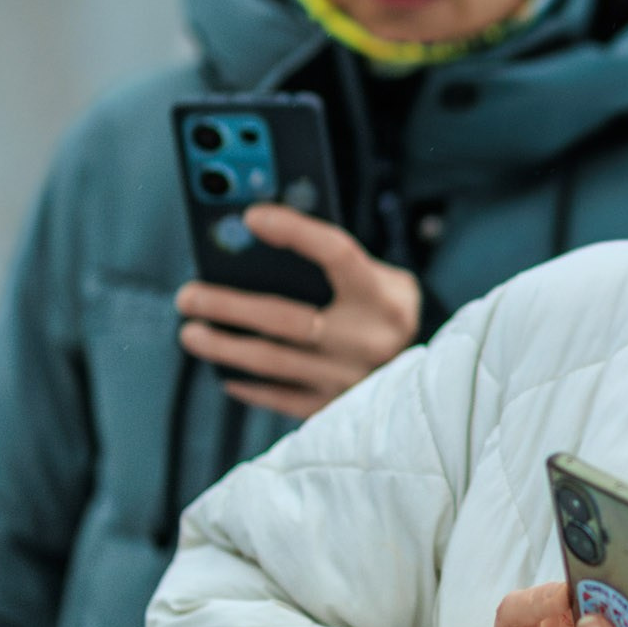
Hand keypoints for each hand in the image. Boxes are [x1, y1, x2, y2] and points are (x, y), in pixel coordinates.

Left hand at [176, 204, 420, 418]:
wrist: (438, 380)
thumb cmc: (384, 314)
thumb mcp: (380, 280)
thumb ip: (333, 263)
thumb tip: (257, 242)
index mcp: (382, 297)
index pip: (336, 253)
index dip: (295, 231)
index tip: (251, 217)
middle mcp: (369, 339)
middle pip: (287, 318)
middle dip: (229, 305)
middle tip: (189, 295)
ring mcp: (352, 379)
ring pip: (274, 361)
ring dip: (225, 346)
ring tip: (191, 332)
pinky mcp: (339, 409)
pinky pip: (282, 398)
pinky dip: (249, 385)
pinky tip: (224, 371)